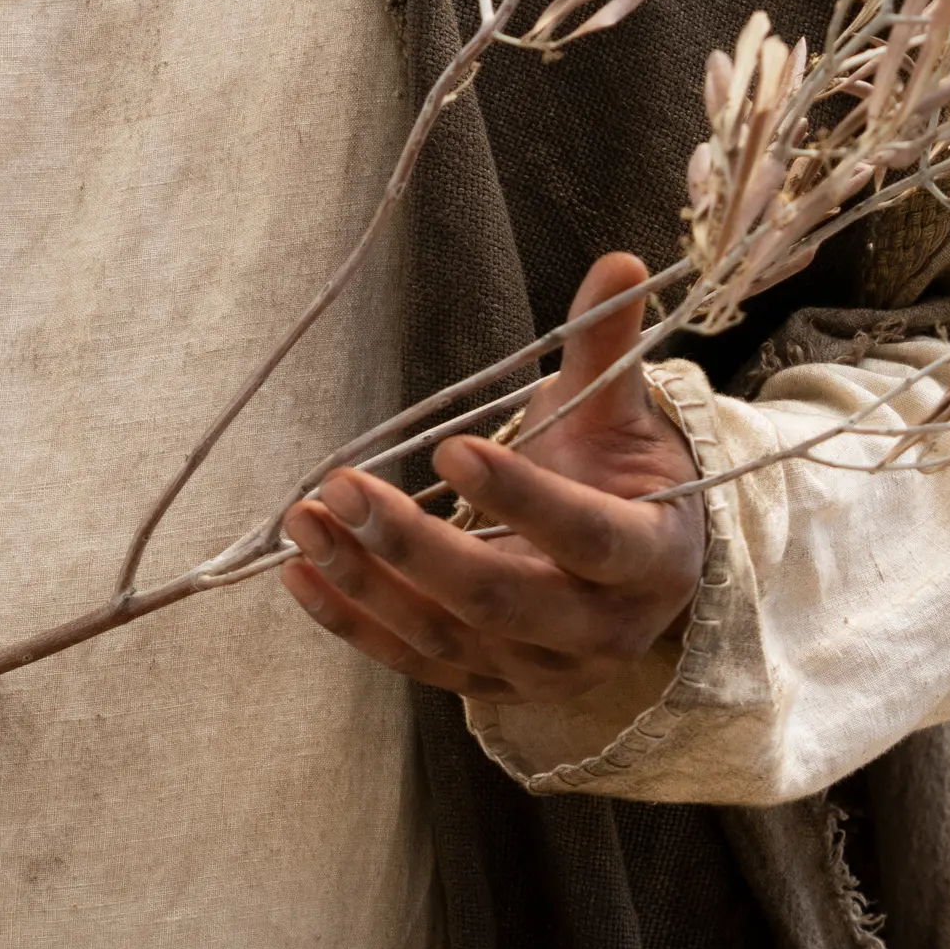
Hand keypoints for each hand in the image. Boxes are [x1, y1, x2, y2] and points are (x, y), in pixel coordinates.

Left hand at [282, 251, 703, 706]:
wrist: (634, 565)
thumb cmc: (622, 474)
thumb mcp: (621, 413)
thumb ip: (608, 347)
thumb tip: (619, 264)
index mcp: (650, 558)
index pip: (587, 537)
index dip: (523, 499)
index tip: (450, 449)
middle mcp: (600, 632)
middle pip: (502, 599)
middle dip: (415, 546)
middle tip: (342, 486)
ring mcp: (540, 671)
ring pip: (445, 636)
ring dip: (366, 580)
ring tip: (303, 520)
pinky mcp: (488, 685)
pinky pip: (412, 661)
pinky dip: (351, 621)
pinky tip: (299, 574)